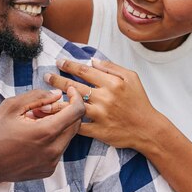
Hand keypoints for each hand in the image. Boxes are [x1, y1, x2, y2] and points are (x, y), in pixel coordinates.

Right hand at [0, 87, 84, 185]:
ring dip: (58, 125)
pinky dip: (52, 139)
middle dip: (65, 111)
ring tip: (35, 122)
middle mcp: (53, 150)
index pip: (76, 112)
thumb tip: (57, 95)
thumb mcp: (11, 107)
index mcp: (45, 132)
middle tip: (44, 107)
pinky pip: (59, 149)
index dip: (76, 97)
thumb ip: (37, 97)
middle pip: (75, 124)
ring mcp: (52, 163)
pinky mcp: (48, 170)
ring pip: (67, 136)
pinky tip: (33, 137)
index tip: (69, 91)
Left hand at [44, 58, 159, 150]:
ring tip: (44, 100)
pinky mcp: (98, 131)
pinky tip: (56, 118)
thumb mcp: (131, 78)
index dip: (69, 65)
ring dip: (56, 102)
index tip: (59, 62)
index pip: (84, 70)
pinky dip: (66, 122)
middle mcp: (104, 98)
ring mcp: (100, 115)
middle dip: (57, 80)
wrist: (147, 129)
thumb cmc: (139, 102)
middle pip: (74, 86)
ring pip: (72, 107)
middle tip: (46, 76)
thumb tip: (93, 60)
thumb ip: (111, 67)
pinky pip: (78, 126)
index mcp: (111, 83)